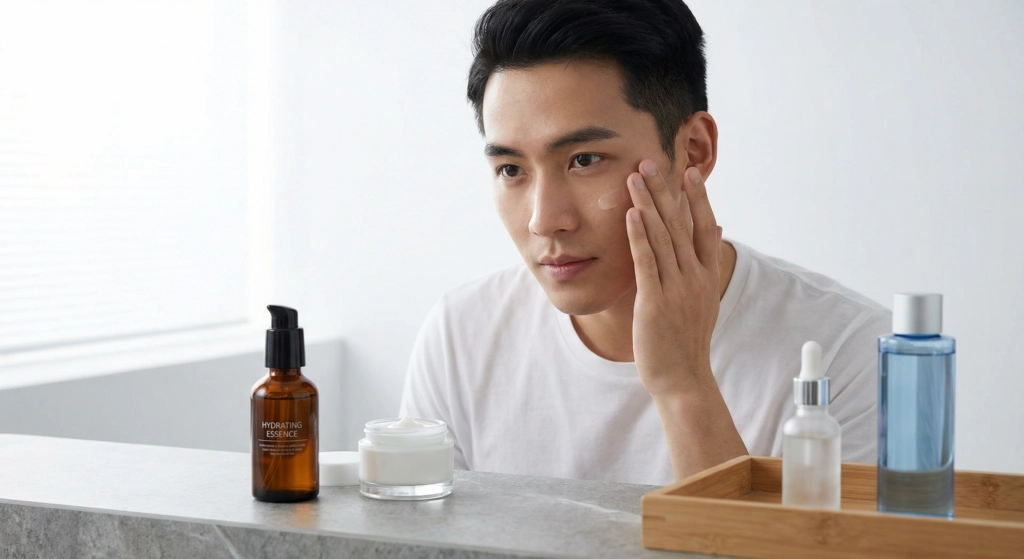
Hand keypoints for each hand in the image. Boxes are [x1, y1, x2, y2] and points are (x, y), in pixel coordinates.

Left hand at [625, 160, 722, 398]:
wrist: (682, 379)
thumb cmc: (686, 341)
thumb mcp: (702, 301)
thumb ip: (704, 267)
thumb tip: (716, 230)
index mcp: (707, 277)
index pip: (706, 228)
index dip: (698, 199)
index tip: (689, 172)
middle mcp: (696, 278)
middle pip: (682, 224)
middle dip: (666, 191)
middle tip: (652, 161)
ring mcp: (677, 289)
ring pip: (663, 237)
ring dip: (648, 204)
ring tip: (636, 177)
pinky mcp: (655, 301)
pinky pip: (648, 262)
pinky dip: (639, 235)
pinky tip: (631, 214)